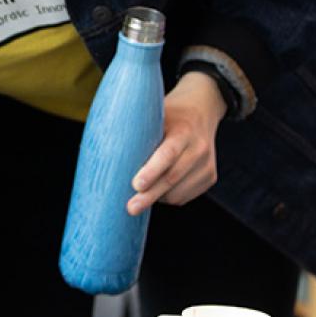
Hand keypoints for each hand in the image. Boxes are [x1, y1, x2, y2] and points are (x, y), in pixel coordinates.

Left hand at [127, 71, 225, 214]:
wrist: (202, 109)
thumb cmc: (169, 114)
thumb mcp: (155, 114)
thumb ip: (138, 132)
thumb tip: (106, 152)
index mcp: (184, 130)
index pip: (168, 154)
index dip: (152, 171)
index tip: (136, 185)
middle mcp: (199, 148)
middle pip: (172, 178)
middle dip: (149, 195)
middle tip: (130, 207)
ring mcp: (207, 165)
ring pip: (178, 192)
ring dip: (157, 197)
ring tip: (142, 190)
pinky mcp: (210, 177)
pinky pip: (183, 197)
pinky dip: (168, 197)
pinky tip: (159, 186)